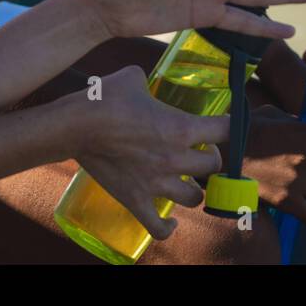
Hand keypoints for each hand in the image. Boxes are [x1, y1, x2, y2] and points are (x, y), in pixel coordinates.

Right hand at [66, 66, 227, 239]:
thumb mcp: (134, 77)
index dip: (231, 125)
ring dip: (194, 187)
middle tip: (199, 149)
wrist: (75, 125)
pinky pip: (159, 227)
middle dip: (210, 156)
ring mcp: (157, 183)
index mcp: (181, 127)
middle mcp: (175, 158)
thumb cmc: (104, 98)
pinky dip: (167, 228)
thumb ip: (150, 83)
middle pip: (214, 165)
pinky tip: (171, 221)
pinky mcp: (136, 200)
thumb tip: (146, 83)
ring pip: (195, 197)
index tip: (227, 123)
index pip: (226, 130)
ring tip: (187, 179)